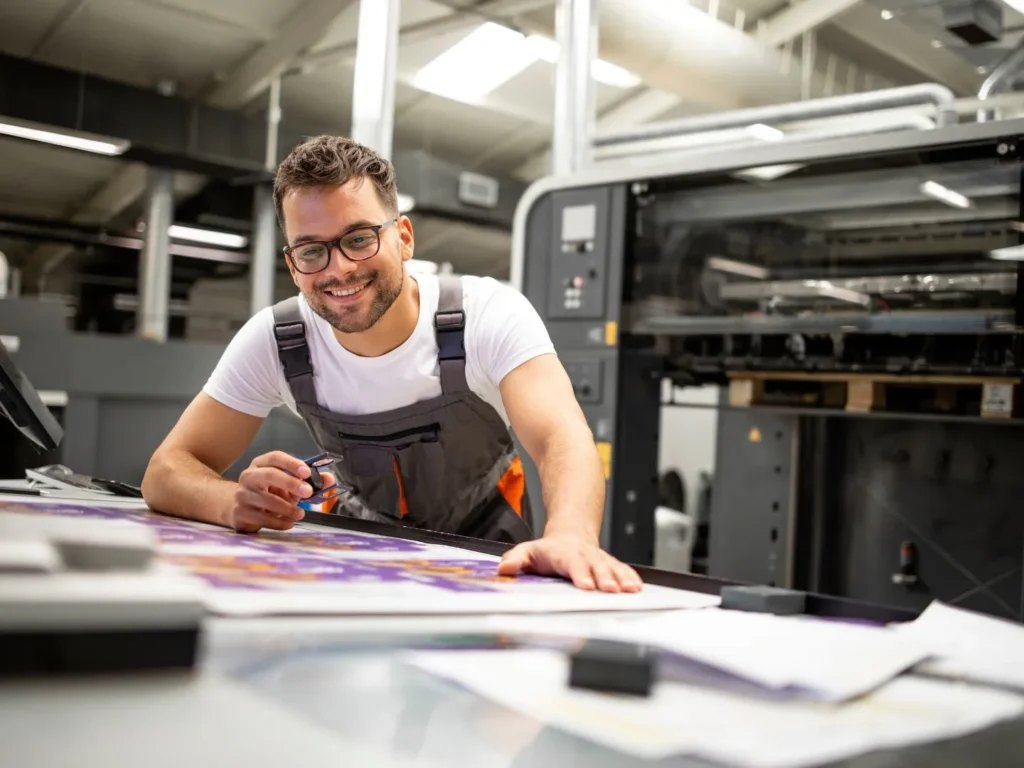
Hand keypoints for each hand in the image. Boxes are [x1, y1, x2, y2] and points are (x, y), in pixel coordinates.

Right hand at [230, 451, 332, 532]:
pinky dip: (280, 523)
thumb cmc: (268, 493)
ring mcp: (242, 495)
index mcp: (261, 464)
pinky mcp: (240, 513)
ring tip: (300, 514)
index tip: (307, 472)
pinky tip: (289, 523)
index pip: (276, 457)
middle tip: (308, 492)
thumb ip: (308, 481)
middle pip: (270, 475)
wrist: (240, 509)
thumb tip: (328, 479)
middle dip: (291, 483)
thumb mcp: (288, 484)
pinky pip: (263, 519)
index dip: (292, 463)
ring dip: (288, 508)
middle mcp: (249, 476)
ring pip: (268, 500)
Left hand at [496, 531, 642, 592]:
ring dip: (620, 578)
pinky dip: (629, 577)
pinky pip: (621, 569)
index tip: (586, 585)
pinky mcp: (609, 564)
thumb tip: (504, 568)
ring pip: (610, 567)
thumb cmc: (548, 551)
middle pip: (595, 566)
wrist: (570, 536)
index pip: (572, 563)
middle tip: (610, 590)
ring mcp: (598, 559)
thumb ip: (516, 559)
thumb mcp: (528, 551)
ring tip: (629, 589)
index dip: (579, 573)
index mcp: (563, 554)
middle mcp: (584, 555)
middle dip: (604, 578)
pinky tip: (636, 586)